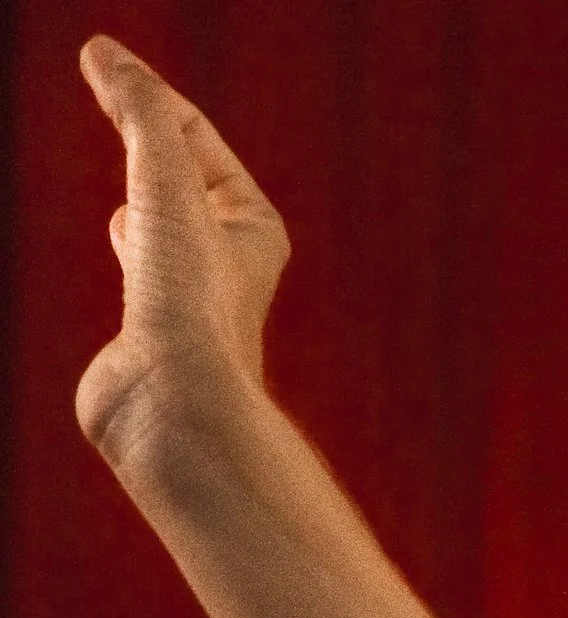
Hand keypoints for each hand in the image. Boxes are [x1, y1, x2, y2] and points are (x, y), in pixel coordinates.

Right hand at [75, 36, 289, 465]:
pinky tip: (125, 233)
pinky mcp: (151, 323)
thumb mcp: (164, 185)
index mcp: (253, 225)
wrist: (174, 403)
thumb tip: (106, 52)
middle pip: (185, 176)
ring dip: (147, 189)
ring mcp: (189, 291)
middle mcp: (229, 258)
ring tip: (134, 165)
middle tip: (124, 98)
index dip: (149, 96)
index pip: (195, 139)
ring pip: (166, 220)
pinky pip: (145, 263)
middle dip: (154, 139)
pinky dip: (133, 238)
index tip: (101, 58)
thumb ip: (139, 114)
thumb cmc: (187, 301)